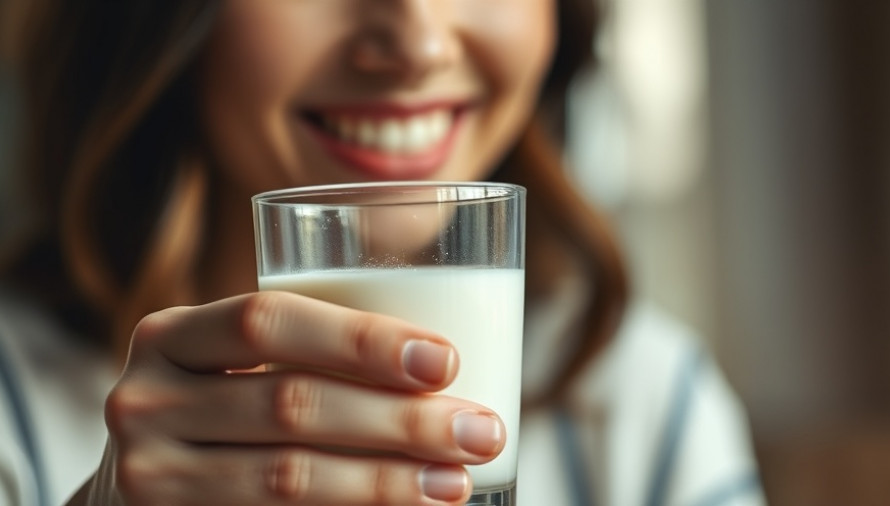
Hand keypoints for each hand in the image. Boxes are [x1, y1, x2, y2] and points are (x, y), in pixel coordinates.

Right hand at [79, 292, 504, 504]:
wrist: (146, 482)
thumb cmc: (223, 406)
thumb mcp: (239, 365)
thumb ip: (306, 352)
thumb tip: (444, 366)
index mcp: (171, 335)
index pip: (268, 322)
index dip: (361, 340)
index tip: (445, 361)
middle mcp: (145, 400)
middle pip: (290, 404)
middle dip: (399, 421)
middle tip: (478, 431)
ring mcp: (149, 475)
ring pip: (288, 478)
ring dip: (386, 481)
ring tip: (457, 480)